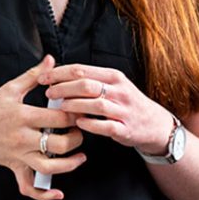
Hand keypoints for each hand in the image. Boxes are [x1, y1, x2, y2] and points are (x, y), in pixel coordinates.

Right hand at [0, 55, 84, 199]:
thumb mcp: (9, 89)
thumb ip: (33, 75)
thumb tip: (51, 60)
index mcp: (22, 116)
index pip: (59, 118)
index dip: (75, 114)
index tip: (82, 110)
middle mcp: (22, 138)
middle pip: (60, 144)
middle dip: (77, 138)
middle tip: (81, 130)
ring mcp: (18, 156)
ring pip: (50, 167)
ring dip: (70, 164)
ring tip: (80, 155)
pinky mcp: (14, 168)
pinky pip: (29, 187)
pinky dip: (44, 195)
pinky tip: (58, 193)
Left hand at [38, 64, 174, 154]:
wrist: (155, 124)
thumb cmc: (126, 103)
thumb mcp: (113, 85)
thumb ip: (89, 80)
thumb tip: (57, 75)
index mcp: (113, 77)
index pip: (81, 70)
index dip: (59, 73)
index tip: (43, 77)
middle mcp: (119, 91)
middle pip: (86, 85)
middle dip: (63, 88)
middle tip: (49, 92)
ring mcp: (124, 110)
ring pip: (95, 104)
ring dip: (74, 105)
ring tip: (60, 107)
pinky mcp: (126, 129)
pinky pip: (106, 126)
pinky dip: (90, 124)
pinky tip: (78, 123)